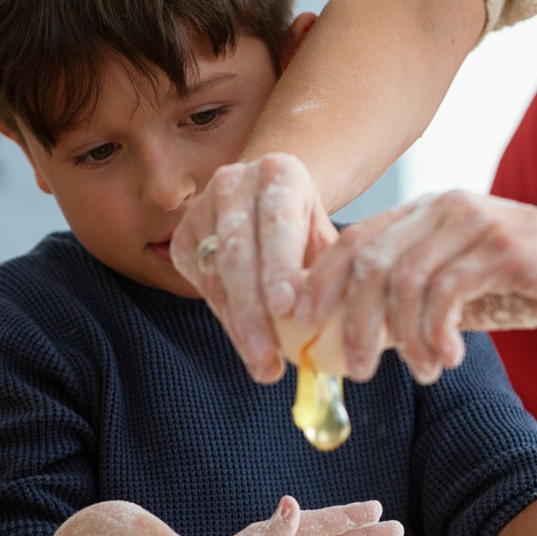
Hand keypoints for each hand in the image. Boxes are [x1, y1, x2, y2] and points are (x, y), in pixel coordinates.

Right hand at [170, 153, 338, 384]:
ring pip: (217, 273)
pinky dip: (227, 319)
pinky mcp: (183, 236)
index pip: (278, 222)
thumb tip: (354, 324)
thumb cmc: (306, 228)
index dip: (280, 266)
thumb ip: (335, 273)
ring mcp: (202, 208)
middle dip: (253, 309)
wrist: (267, 204)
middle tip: (268, 355)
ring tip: (263, 363)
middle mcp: (234, 182)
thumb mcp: (325, 238)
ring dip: (240, 325)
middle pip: (239, 251)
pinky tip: (248, 347)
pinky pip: (203, 284)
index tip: (287, 309)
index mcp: (279, 172)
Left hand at [295, 190, 536, 383]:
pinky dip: (436, 334)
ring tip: (420, 372)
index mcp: (426, 213)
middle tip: (356, 369)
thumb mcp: (468, 291)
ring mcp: (472, 222)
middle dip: (350, 322)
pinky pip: (445, 293)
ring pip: (402, 282)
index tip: (303, 328)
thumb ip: (419, 305)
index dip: (318, 284)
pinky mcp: (502, 246)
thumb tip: (362, 339)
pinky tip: (448, 360)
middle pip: (366, 263)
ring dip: (402, 338)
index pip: (352, 242)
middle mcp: (442, 208)